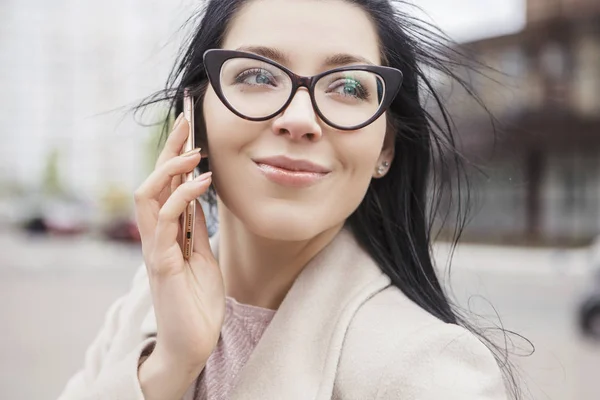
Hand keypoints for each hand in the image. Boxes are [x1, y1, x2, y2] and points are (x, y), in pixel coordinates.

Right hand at [134, 113, 224, 376]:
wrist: (194, 341)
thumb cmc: (197, 300)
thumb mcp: (202, 255)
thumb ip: (193, 228)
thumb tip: (197, 199)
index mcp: (166, 231)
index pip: (165, 184)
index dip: (175, 155)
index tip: (191, 130)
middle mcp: (154, 235)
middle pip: (152, 181)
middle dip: (169, 149)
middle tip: (186, 120)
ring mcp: (154, 248)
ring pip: (147, 195)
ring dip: (171, 168)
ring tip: (196, 150)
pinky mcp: (161, 263)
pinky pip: (165, 221)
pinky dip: (182, 196)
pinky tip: (202, 181)